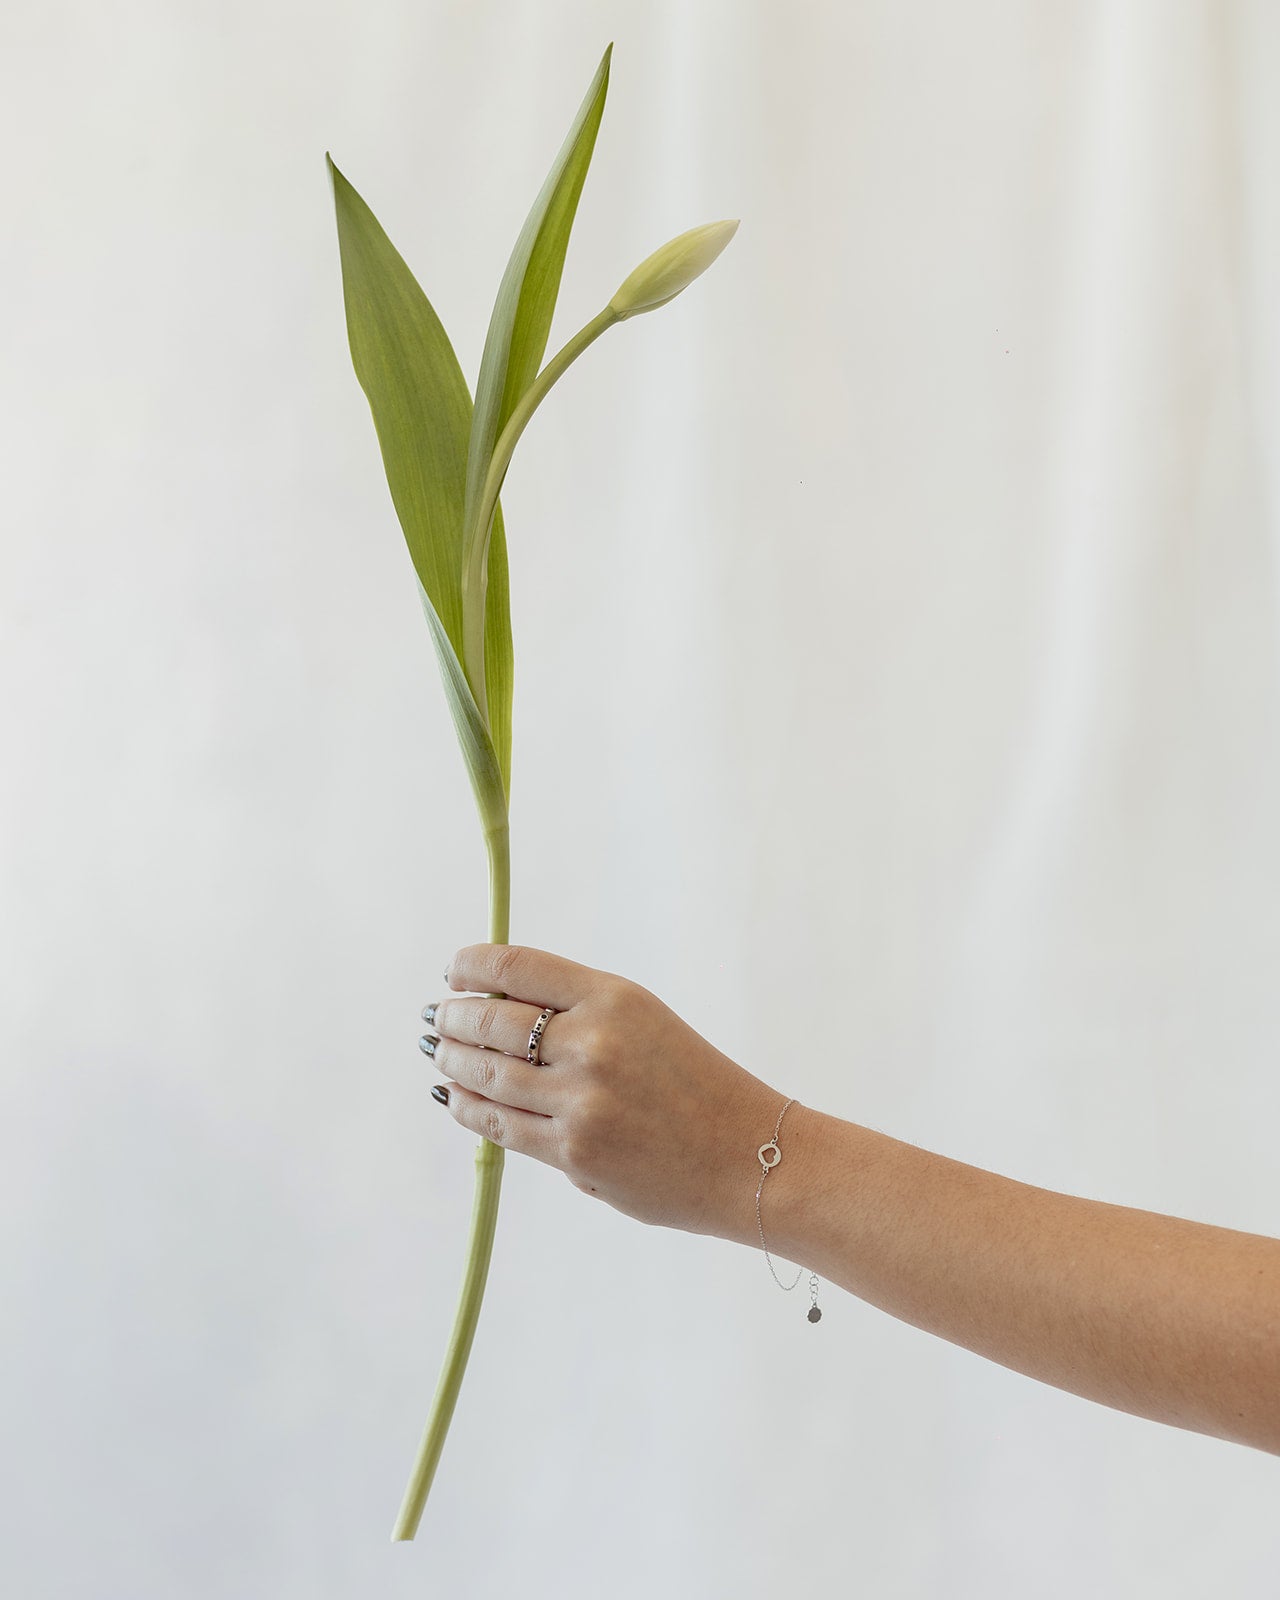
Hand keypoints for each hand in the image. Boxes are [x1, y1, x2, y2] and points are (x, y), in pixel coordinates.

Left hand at [421, 943, 784, 1243]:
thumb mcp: (644, 1021)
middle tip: (436, 1018)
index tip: (452, 970)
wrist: (748, 1156)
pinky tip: (456, 1098)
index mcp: (614, 997)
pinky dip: (469, 1109)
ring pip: (487, 1076)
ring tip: (440, 1054)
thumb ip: (578, 1013)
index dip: (472, 966)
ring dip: (452, 1063)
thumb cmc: (695, 1084)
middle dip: (453, 1018)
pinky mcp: (573, 1154)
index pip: (517, 968)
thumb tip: (494, 1010)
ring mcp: (580, 1102)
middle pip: (490, 1022)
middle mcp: (593, 1043)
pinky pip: (500, 1126)